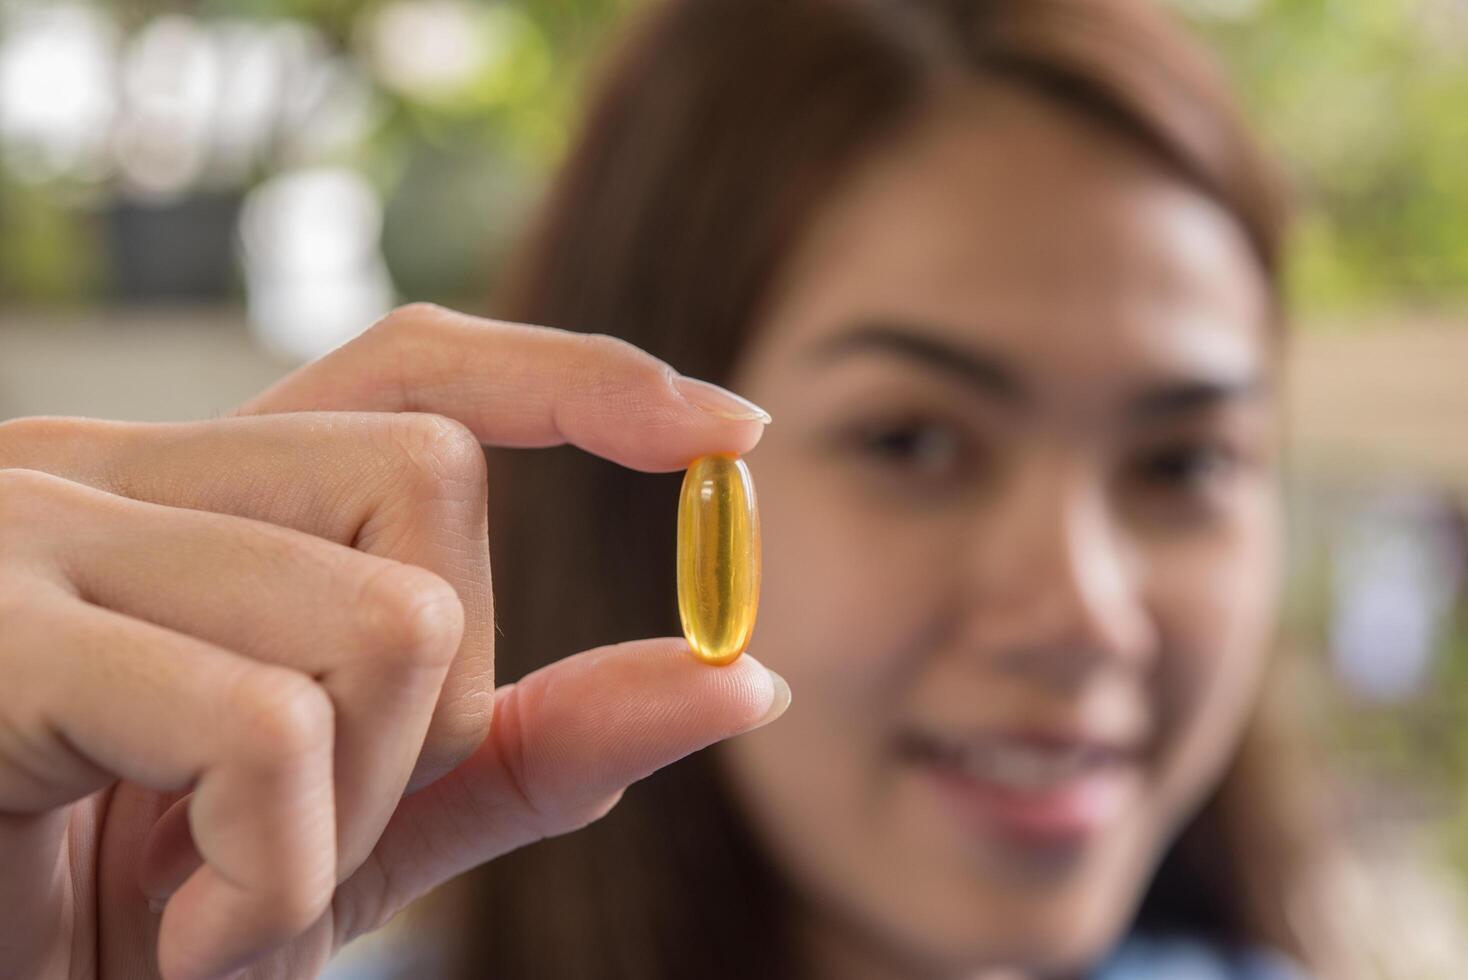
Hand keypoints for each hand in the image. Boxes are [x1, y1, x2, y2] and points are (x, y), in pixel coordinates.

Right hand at [0, 304, 786, 979]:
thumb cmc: (118, 913)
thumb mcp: (359, 828)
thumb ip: (533, 747)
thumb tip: (737, 679)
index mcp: (195, 494)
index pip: (414, 365)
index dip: (576, 377)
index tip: (725, 429)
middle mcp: (110, 470)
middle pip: (432, 480)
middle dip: (437, 699)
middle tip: (309, 828)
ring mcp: (39, 532)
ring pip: (384, 611)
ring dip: (351, 810)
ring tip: (222, 893)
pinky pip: (264, 724)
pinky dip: (267, 871)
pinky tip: (173, 932)